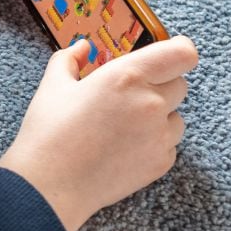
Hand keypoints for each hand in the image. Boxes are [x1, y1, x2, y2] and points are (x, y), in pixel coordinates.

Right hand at [0, 36, 196, 230]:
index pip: (181, 53)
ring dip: (159, 116)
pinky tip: (121, 147)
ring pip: (176, 116)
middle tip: (128, 95)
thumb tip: (83, 47)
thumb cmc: (49, 131)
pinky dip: (152, 142)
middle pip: (180, 84)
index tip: (167, 53)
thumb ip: (69, 59)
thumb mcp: (53, 85)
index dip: (178, 50)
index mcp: (126, 76)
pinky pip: (168, 143)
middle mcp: (150, 103)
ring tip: (123, 125)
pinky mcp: (161, 162)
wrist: (50, 183)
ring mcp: (159, 135)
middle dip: (159, 85)